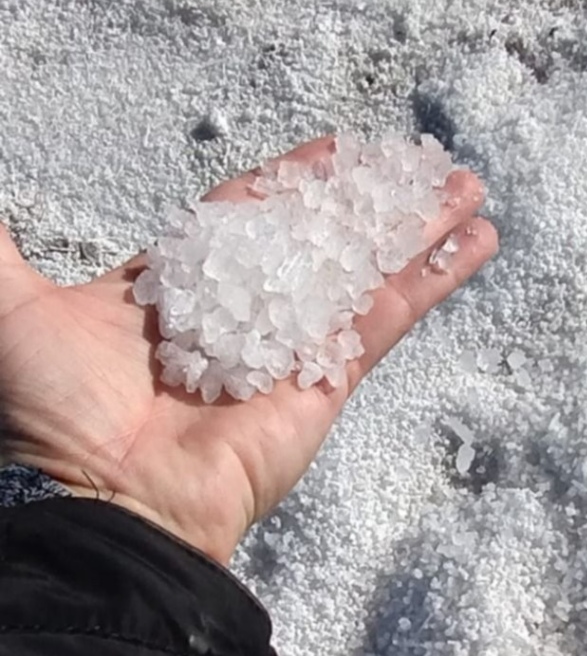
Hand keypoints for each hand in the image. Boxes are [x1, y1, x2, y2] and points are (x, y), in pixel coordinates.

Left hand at [0, 137, 497, 565]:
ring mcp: (281, 357)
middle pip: (316, 242)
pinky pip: (381, 323)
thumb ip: (4, 251)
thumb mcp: (10, 308)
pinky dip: (427, 283)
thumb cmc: (43, 413)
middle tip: (422, 162)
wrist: (92, 505)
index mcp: (167, 298)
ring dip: (413, 232)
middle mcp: (232, 321)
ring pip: (360, 275)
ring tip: (465, 189)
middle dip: (369, 202)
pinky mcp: (320, 391)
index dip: (290, 183)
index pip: (242, 219)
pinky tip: (472, 243)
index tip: (340, 150)